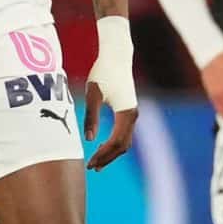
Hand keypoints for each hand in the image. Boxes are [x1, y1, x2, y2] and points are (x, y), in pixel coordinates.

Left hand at [84, 15, 137, 170]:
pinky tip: (102, 146)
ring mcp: (132, 113)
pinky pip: (124, 133)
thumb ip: (90, 117)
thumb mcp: (92, 95)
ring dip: (111, 152)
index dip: (103, 155)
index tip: (90, 163)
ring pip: (125, 141)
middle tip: (92, 168)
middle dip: (107, 158)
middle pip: (122, 146)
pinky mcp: (129, 110)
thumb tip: (89, 140)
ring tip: (96, 162)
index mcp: (126, 113)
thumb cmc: (103, 73)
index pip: (116, 142)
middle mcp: (133, 115)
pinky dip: (114, 143)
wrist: (116, 56)